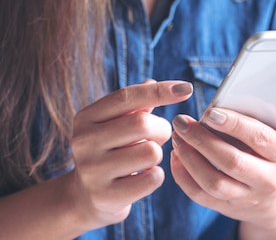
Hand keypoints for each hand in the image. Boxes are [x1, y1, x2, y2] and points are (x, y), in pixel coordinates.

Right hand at [67, 80, 192, 229]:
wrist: (86, 197)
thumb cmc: (111, 151)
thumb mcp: (117, 123)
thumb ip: (136, 103)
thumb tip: (153, 81)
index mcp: (86, 118)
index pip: (127, 96)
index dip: (160, 91)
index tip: (188, 88)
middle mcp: (84, 142)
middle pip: (142, 123)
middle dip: (162, 129)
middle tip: (157, 137)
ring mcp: (92, 171)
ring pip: (151, 152)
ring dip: (158, 155)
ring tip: (145, 158)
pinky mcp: (105, 196)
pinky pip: (152, 178)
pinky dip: (156, 176)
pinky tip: (143, 177)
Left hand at [171, 99, 275, 234]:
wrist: (274, 204)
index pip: (259, 138)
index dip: (235, 125)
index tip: (211, 112)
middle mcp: (267, 180)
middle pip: (231, 162)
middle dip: (203, 140)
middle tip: (182, 122)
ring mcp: (245, 197)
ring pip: (213, 182)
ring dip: (189, 158)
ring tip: (177, 137)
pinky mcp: (226, 208)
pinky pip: (200, 195)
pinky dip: (184, 177)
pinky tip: (176, 156)